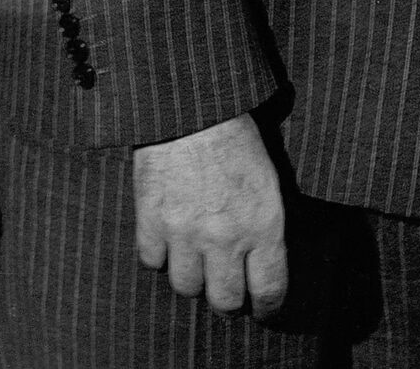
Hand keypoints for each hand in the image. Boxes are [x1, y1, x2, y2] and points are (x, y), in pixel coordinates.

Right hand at [133, 112, 288, 318]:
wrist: (189, 109)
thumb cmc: (234, 142)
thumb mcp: (267, 186)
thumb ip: (267, 231)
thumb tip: (261, 267)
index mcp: (262, 228)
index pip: (269, 292)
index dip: (266, 309)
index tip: (261, 311)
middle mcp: (224, 237)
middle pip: (224, 300)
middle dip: (226, 300)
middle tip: (223, 289)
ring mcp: (183, 230)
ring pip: (185, 286)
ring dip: (191, 278)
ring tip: (192, 264)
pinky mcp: (150, 218)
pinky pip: (151, 260)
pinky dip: (158, 255)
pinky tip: (166, 242)